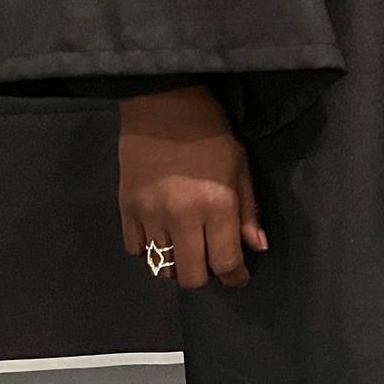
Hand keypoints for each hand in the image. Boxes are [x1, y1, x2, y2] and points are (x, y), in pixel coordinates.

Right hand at [118, 85, 265, 291]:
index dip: (235, 277)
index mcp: (216, 205)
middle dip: (206, 276)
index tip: (238, 277)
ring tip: (186, 249)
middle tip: (211, 261)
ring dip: (177, 265)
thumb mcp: (240, 168)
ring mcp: (150, 216)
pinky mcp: (126, 210)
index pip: (225, 263)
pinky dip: (150, 251)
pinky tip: (162, 236)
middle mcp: (182, 217)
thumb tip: (257, 247)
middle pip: (191, 277)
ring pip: (161, 268)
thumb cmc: (211, 134)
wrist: (163, 106)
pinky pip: (136, 251)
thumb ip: (248, 211)